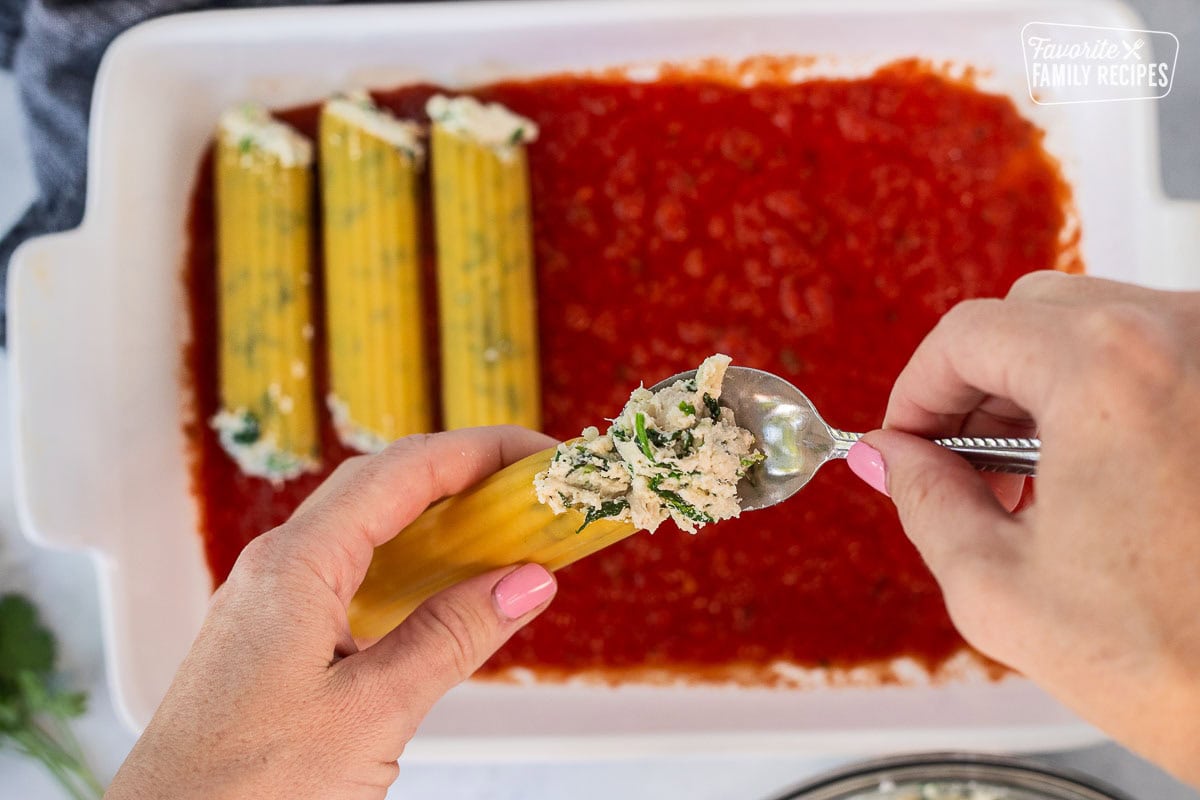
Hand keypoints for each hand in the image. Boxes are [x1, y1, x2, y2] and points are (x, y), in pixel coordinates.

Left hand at [106, 427, 558, 799]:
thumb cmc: (246, 790)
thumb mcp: (371, 713)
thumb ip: (452, 638)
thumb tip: (528, 580)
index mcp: (296, 563)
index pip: (403, 470)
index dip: (481, 452)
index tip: (543, 458)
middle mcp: (278, 566)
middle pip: (385, 485)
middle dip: (466, 474)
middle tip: (536, 491)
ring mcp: (271, 600)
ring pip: (367, 528)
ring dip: (440, 519)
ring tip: (506, 531)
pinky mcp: (273, 637)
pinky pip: (352, 572)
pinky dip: (410, 565)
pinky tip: (443, 590)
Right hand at [846, 272, 1199, 784]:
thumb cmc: (1179, 661)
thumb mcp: (998, 585)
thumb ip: (923, 499)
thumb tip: (892, 456)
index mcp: (1109, 372)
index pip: (969, 334)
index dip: (918, 389)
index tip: (906, 437)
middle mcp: (1183, 338)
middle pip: (1031, 316)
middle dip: (978, 387)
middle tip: (959, 465)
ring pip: (1096, 330)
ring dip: (1040, 390)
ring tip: (1029, 483)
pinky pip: (1155, 357)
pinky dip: (1104, 397)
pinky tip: (1093, 475)